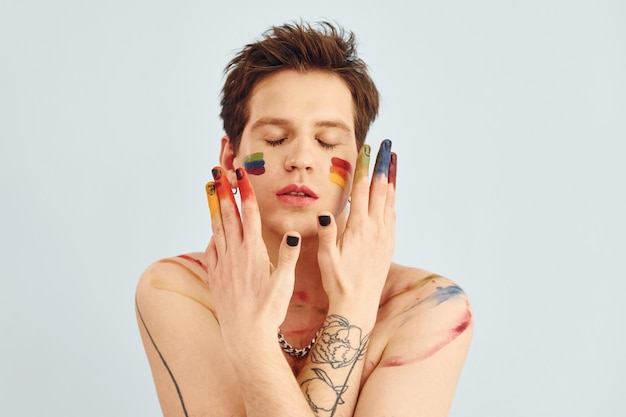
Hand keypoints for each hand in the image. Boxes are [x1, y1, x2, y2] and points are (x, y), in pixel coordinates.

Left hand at [204, 167, 300, 346]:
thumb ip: (288, 257)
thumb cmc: (269, 311)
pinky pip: (210, 249)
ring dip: (214, 206)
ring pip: (216, 228)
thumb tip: (294, 233)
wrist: (245, 336)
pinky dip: (211, 235)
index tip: (240, 173)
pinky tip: (212, 230)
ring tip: (210, 189)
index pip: (249, 214)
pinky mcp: (215, 276)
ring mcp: (222, 264)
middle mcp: (234, 254)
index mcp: (253, 252)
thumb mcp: (285, 283)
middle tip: (219, 171)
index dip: (244, 191)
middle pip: (228, 215)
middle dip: (224, 190)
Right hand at [316, 140, 396, 317]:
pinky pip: (393, 214)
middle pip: (381, 189)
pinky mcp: (389, 244)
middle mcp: (376, 228)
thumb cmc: (338, 281)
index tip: (367, 150)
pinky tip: (392, 192)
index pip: (362, 190)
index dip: (365, 168)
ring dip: (392, 177)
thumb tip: (324, 213)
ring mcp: (385, 235)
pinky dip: (393, 197)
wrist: (358, 304)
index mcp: (359, 228)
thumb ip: (327, 234)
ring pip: (391, 199)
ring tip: (393, 160)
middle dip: (383, 165)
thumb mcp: (326, 258)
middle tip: (387, 145)